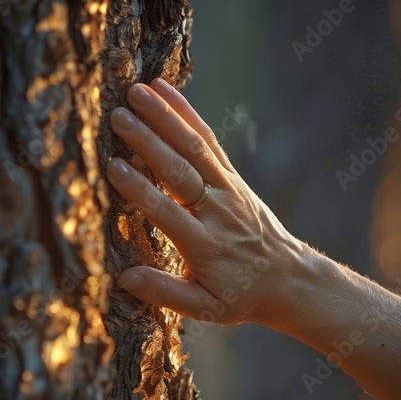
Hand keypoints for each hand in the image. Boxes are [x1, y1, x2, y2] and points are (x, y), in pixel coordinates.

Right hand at [106, 79, 309, 327]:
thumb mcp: (204, 307)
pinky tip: (167, 92)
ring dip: (167, 117)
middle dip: (148, 141)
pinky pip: (211, 142)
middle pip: (180, 171)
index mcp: (204, 245)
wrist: (287, 278)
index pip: (166, 211)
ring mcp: (229, 189)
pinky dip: (189, 115)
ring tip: (138, 91)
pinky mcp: (234, 178)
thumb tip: (123, 279)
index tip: (113, 165)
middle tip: (117, 116)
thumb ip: (164, 292)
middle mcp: (217, 211)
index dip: (139, 189)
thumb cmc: (241, 295)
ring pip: (196, 148)